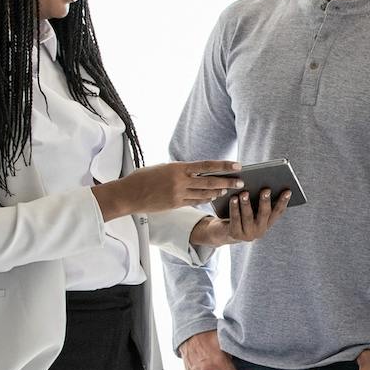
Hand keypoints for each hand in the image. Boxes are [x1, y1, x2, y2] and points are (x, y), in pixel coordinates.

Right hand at [99, 160, 240, 216]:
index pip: (206, 165)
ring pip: (204, 193)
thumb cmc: (144, 178)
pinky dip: (206, 199)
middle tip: (241, 182)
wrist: (129, 194)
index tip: (238, 165)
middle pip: (210, 181)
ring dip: (218, 191)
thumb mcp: (163, 168)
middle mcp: (180, 181)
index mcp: (178, 167)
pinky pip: (195, 201)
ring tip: (229, 190)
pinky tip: (213, 197)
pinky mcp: (175, 205)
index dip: (224, 166)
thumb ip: (180, 170)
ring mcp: (178, 194)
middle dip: (227, 181)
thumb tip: (195, 171)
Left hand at [189, 187, 291, 248]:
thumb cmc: (240, 215)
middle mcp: (260, 230)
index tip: (288, 191)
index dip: (283, 202)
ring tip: (245, 193)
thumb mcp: (252, 209)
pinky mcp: (235, 234)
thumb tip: (262, 182)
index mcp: (267, 223)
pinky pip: (235, 219)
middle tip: (266, 190)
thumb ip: (258, 201)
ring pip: (248, 217)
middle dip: (265, 201)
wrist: (223, 232)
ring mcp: (248, 234)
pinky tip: (233, 198)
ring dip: (247, 204)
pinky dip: (234, 208)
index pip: (278, 212)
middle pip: (264, 214)